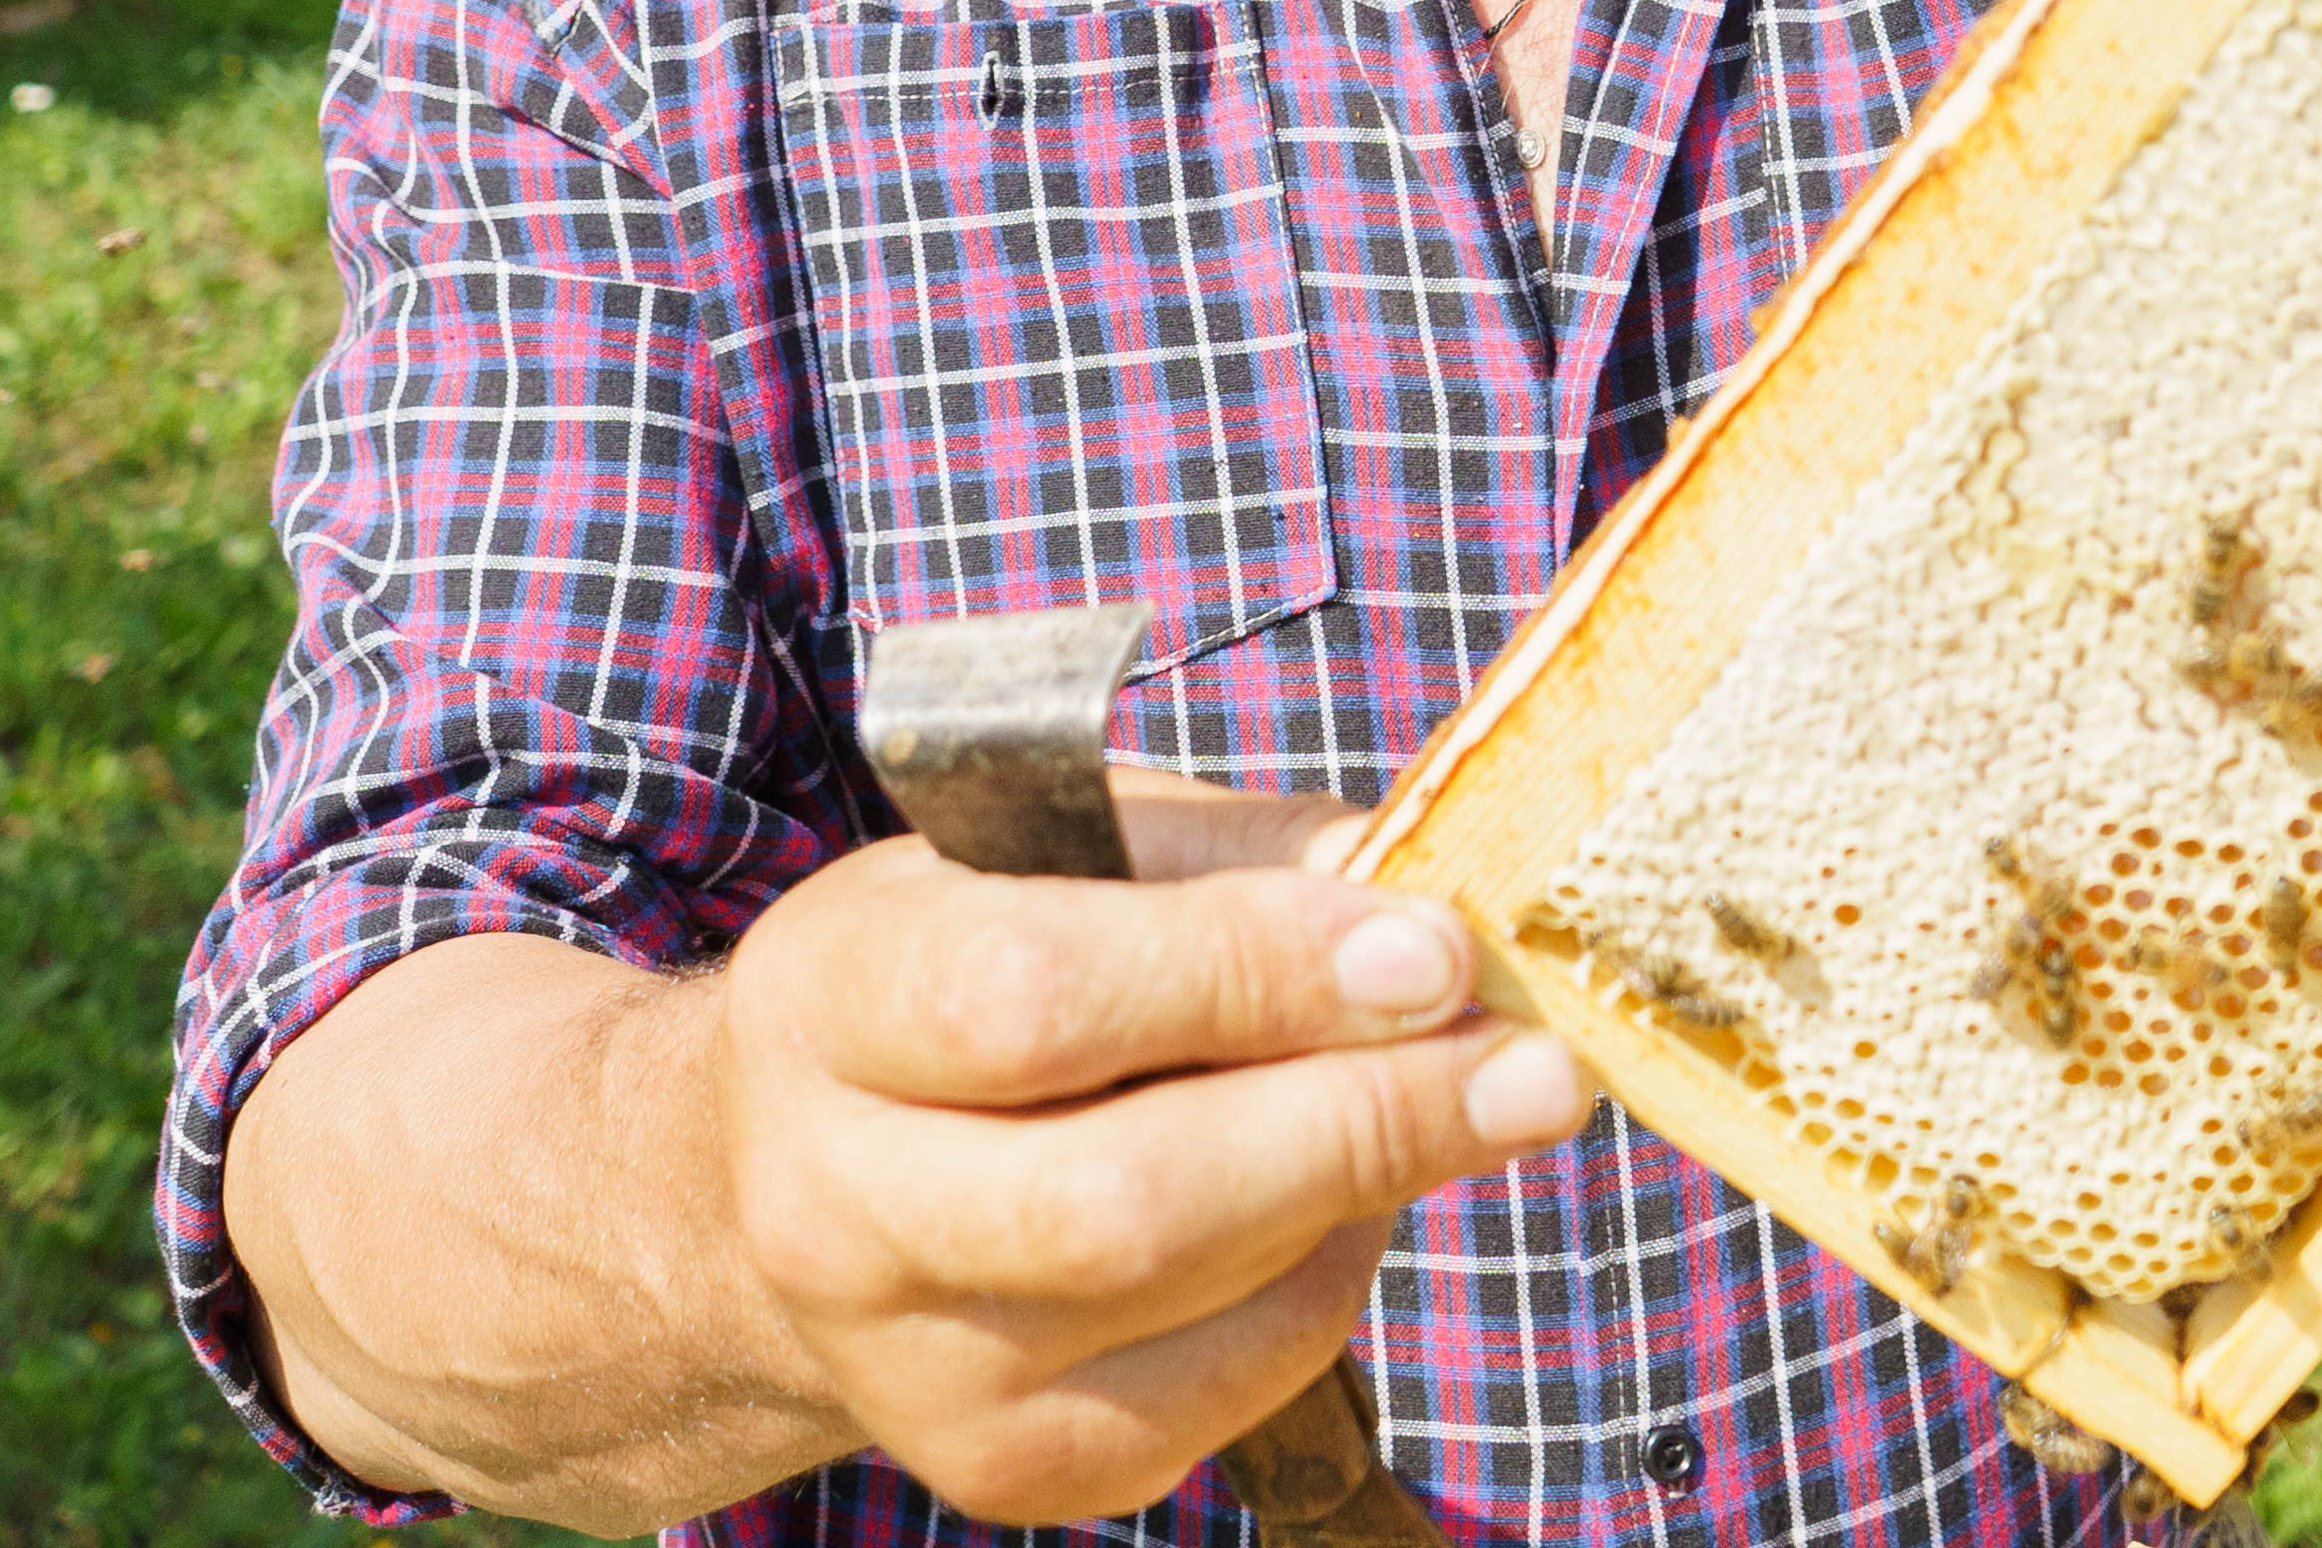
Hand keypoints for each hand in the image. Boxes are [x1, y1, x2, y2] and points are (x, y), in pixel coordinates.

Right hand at [705, 790, 1586, 1527]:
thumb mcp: (1051, 855)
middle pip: (1123, 1200)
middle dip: (1359, 1124)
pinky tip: (1338, 1195)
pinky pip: (1234, 1384)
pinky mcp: (1015, 1467)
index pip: (1034, 1002)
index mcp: (828, 1006)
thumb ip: (1227, 858)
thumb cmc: (960, 972)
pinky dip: (1325, 1276)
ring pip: (1198, 1303)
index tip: (1428, 950)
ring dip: (1369, 1190)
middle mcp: (838, 1211)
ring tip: (1457, 1096)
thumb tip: (1409, 891)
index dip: (1248, 975)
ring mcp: (920, 1369)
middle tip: (1532, 1066)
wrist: (789, 1187)